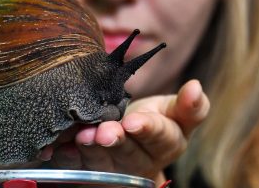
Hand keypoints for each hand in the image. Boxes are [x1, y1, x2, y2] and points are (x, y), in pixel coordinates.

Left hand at [49, 79, 209, 180]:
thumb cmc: (152, 119)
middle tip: (106, 131)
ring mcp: (113, 169)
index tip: (134, 121)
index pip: (161, 137)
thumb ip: (188, 105)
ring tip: (83, 136)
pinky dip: (68, 156)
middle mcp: (141, 162)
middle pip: (129, 154)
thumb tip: (196, 87)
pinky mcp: (88, 171)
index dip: (148, 129)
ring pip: (102, 162)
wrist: (126, 137)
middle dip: (117, 142)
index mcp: (166, 144)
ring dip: (91, 149)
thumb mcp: (172, 111)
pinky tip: (62, 147)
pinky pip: (76, 166)